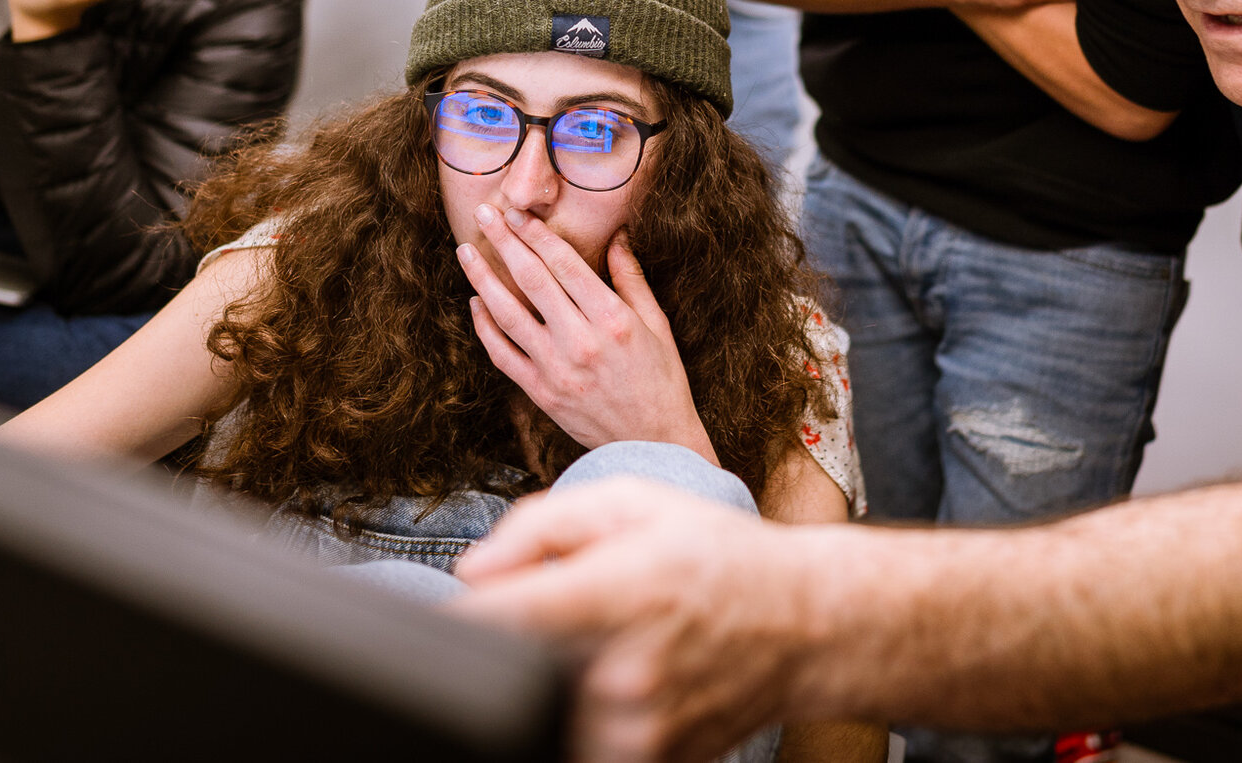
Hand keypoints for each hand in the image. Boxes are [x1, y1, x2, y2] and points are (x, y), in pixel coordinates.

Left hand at [455, 479, 829, 762]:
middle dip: (509, 647)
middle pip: (513, 674)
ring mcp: (638, 731)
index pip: (502, 621)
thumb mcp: (634, 502)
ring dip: (544, 686)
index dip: (455, 623)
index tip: (434, 624)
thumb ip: (540, 525)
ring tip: (589, 649)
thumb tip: (472, 573)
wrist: (807, 624)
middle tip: (540, 619)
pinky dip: (576, 717)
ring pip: (541, 714)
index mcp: (616, 593)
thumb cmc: (717, 556)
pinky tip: (612, 682)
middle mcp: (624, 671)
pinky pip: (580, 742)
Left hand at [459, 210, 718, 465]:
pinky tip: (476, 303)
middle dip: (505, 241)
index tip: (518, 211)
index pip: (565, 264)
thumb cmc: (662, 380)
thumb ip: (631, 279)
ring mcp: (556, 369)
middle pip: (532, 279)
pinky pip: (502, 354)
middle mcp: (580, 341)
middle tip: (484, 212)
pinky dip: (485, 327)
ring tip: (466, 251)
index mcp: (612, 319)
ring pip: (507, 314)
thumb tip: (616, 236)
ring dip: (483, 279)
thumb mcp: (657, 325)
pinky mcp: (540, 393)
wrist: (653, 444)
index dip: (537, 233)